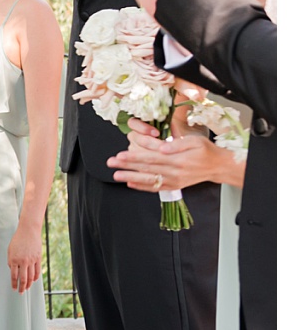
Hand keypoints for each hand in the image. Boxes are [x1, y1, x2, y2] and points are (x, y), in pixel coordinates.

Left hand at [7, 219, 42, 294]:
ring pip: (31, 276)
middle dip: (21, 287)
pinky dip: (35, 277)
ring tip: (26, 288)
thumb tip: (13, 271)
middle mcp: (23, 261)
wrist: (28, 232)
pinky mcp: (38, 258)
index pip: (14, 276)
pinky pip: (37, 271)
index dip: (14, 284)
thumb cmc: (18, 240)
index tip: (14, 288)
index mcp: (14, 260)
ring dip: (28, 284)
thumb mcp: (10, 251)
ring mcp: (31, 260)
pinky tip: (33, 280)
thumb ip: (11, 262)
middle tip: (20, 292)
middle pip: (23, 279)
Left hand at [109, 125, 233, 193]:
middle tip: (112, 163)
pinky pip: (156, 188)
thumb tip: (162, 147)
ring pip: (149, 180)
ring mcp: (174, 181)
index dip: (134, 157)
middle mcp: (174, 172)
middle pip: (146, 169)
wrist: (217, 167)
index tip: (121, 155)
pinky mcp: (174, 186)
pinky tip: (130, 184)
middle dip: (127, 166)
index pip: (151, 158)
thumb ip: (178, 144)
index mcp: (178, 160)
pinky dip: (142, 187)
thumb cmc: (205, 151)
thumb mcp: (195, 141)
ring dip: (131, 178)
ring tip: (116, 175)